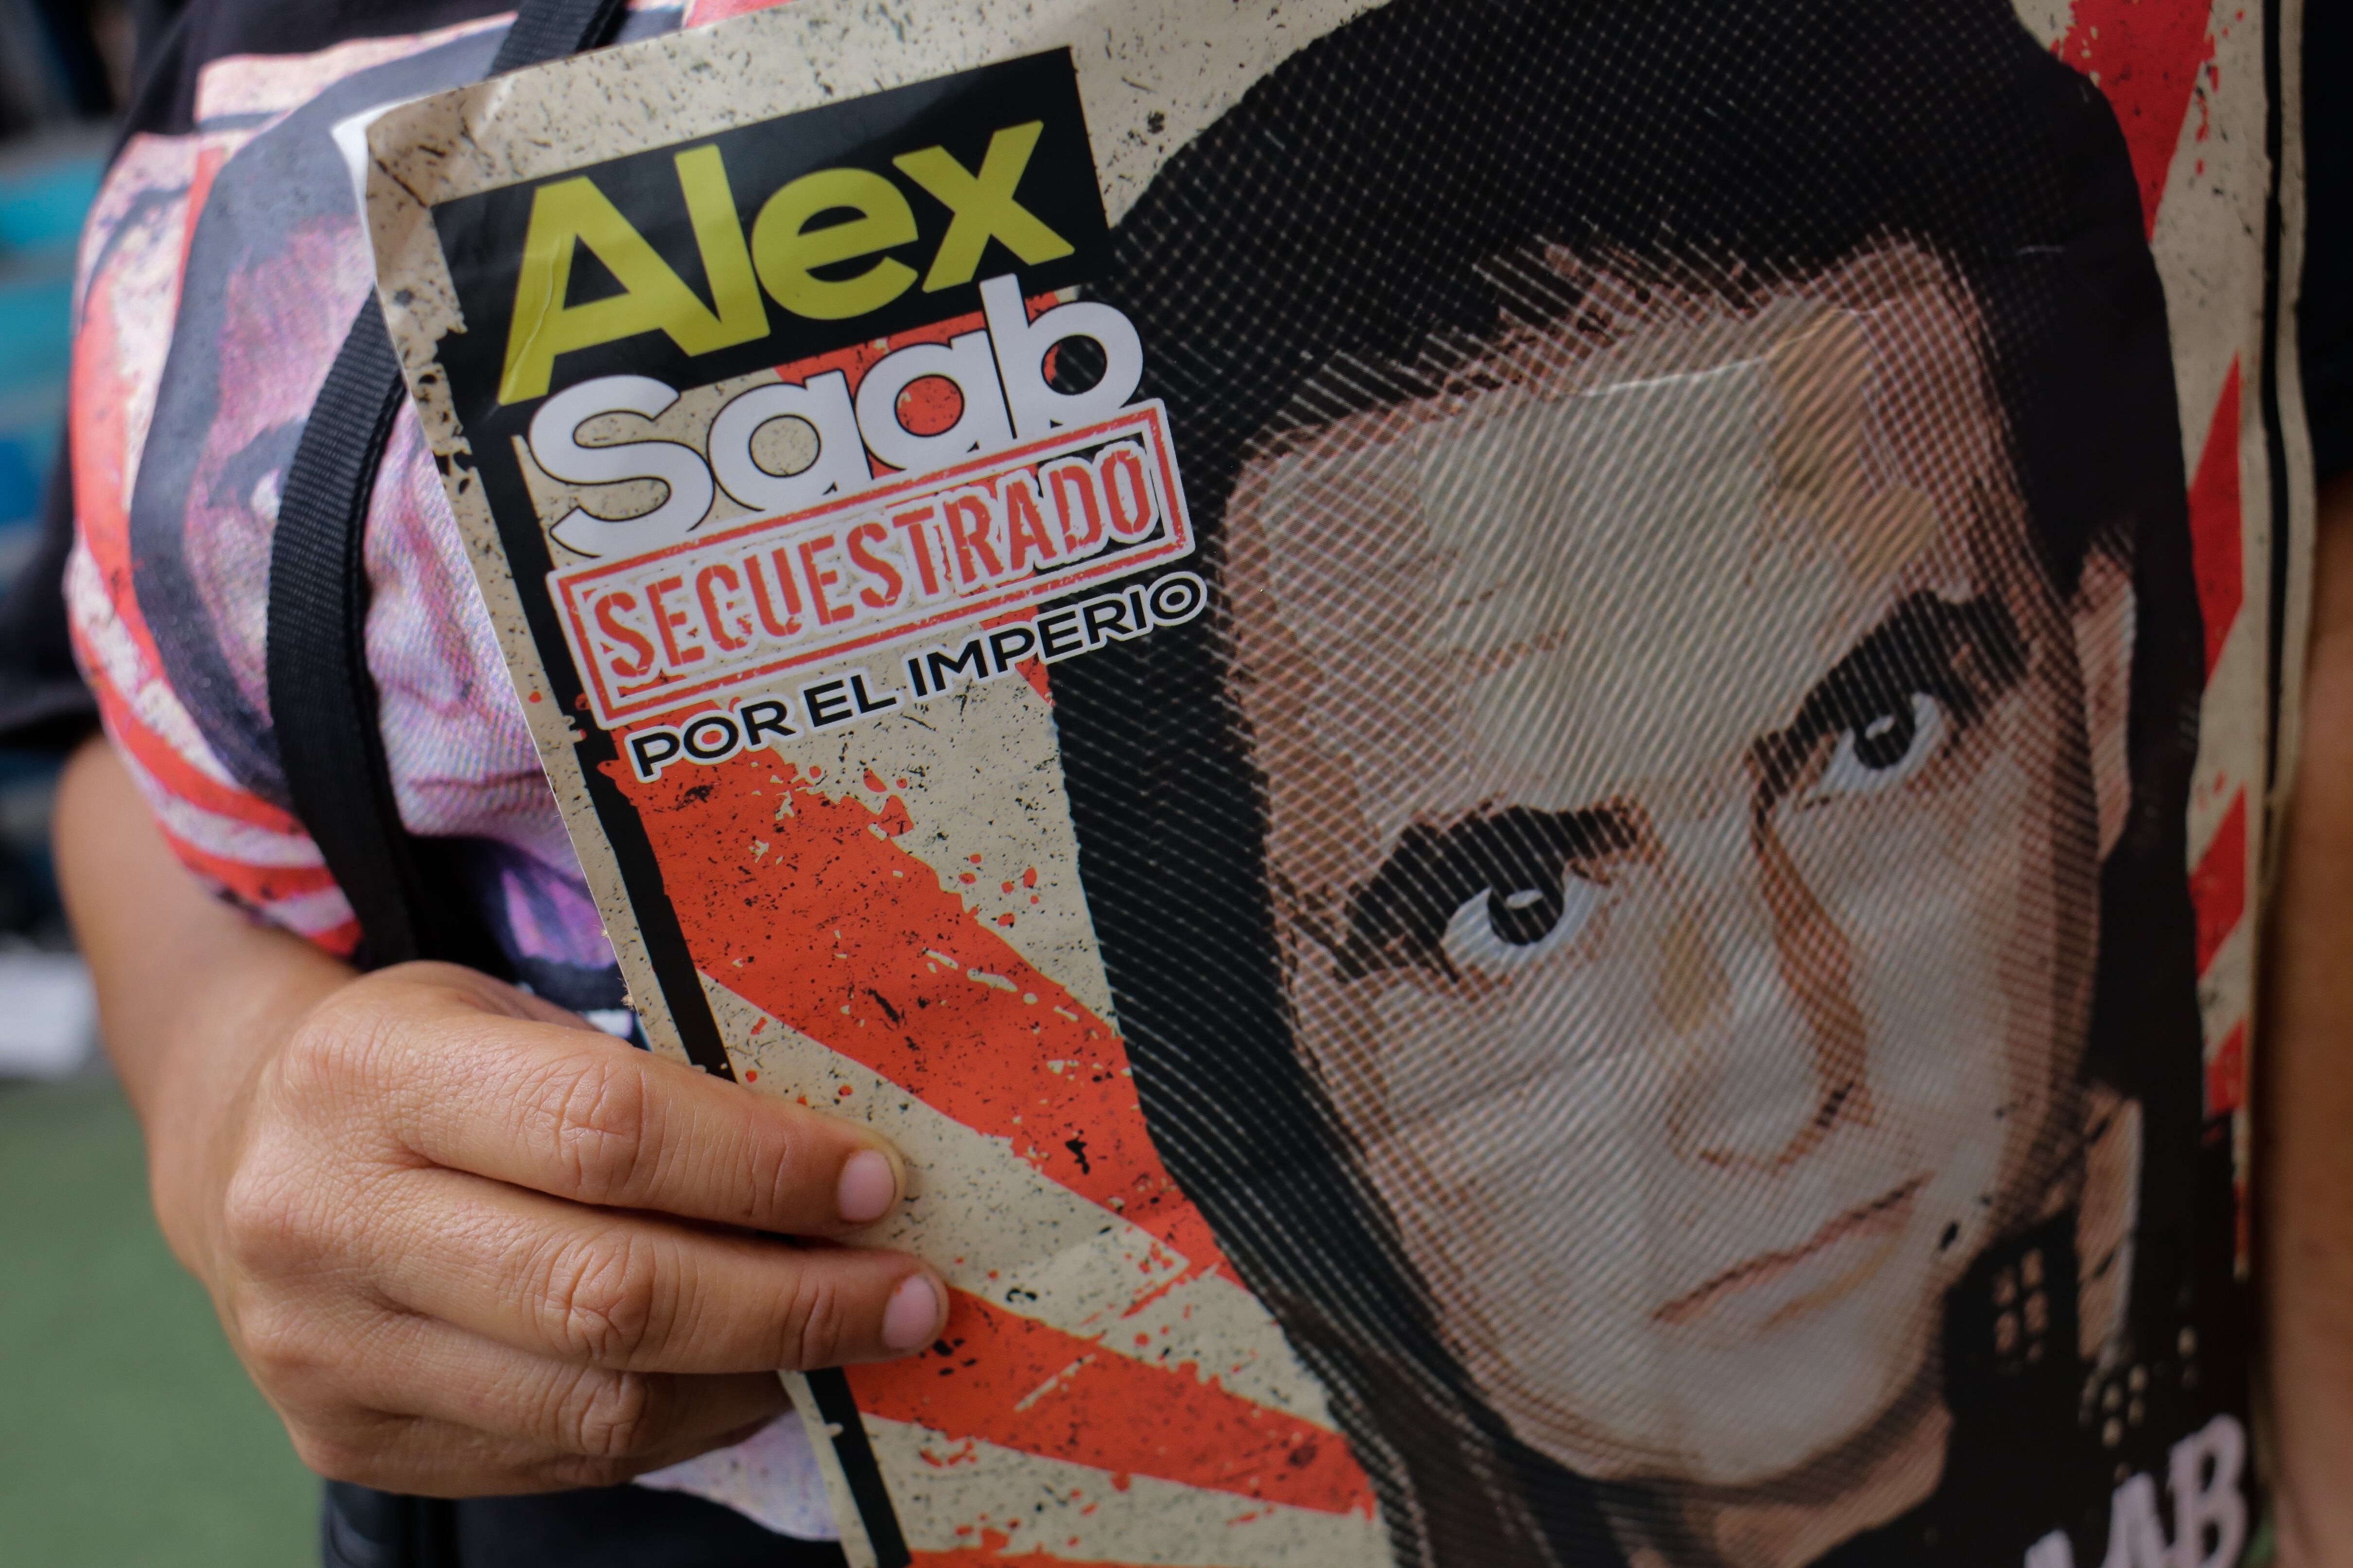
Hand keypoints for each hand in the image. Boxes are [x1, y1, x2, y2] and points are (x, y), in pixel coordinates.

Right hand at [55, 744, 943, 1496]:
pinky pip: (562, 1456)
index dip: (763, 1168)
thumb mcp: (507, 1019)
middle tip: (912, 1295)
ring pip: (595, 1400)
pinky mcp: (349, 1439)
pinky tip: (749, 1381)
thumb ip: (648, 1083)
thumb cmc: (425, 1064)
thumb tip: (847, 1168)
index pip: (607, 1131)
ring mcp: (326, 1349)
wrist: (242, 1149)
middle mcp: (326, 1217)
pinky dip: (682, 1424)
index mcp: (372, 1073)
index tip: (881, 1184)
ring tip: (854, 1341)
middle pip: (608, 1291)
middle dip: (791, 1302)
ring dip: (756, 1378)